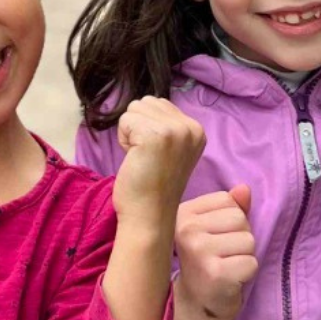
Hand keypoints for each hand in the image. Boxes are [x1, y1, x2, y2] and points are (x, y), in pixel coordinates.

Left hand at [112, 97, 206, 221]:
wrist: (150, 216)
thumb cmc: (153, 186)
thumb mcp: (173, 150)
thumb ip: (168, 127)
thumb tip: (147, 104)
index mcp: (197, 130)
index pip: (160, 104)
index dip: (149, 127)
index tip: (156, 155)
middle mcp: (190, 127)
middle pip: (146, 102)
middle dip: (139, 126)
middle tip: (147, 156)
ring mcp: (175, 130)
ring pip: (134, 109)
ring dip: (130, 132)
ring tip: (141, 157)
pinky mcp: (155, 135)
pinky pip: (125, 120)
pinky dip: (123, 139)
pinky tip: (134, 159)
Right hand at [174, 185, 258, 319]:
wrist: (191, 307)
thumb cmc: (203, 264)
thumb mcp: (210, 230)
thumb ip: (229, 207)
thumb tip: (244, 189)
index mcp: (183, 214)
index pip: (227, 200)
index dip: (230, 221)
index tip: (214, 239)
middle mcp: (186, 229)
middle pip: (240, 219)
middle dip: (239, 238)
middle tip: (221, 257)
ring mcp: (199, 251)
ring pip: (248, 241)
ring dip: (244, 257)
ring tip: (225, 268)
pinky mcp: (215, 273)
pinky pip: (251, 263)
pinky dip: (246, 275)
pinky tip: (228, 281)